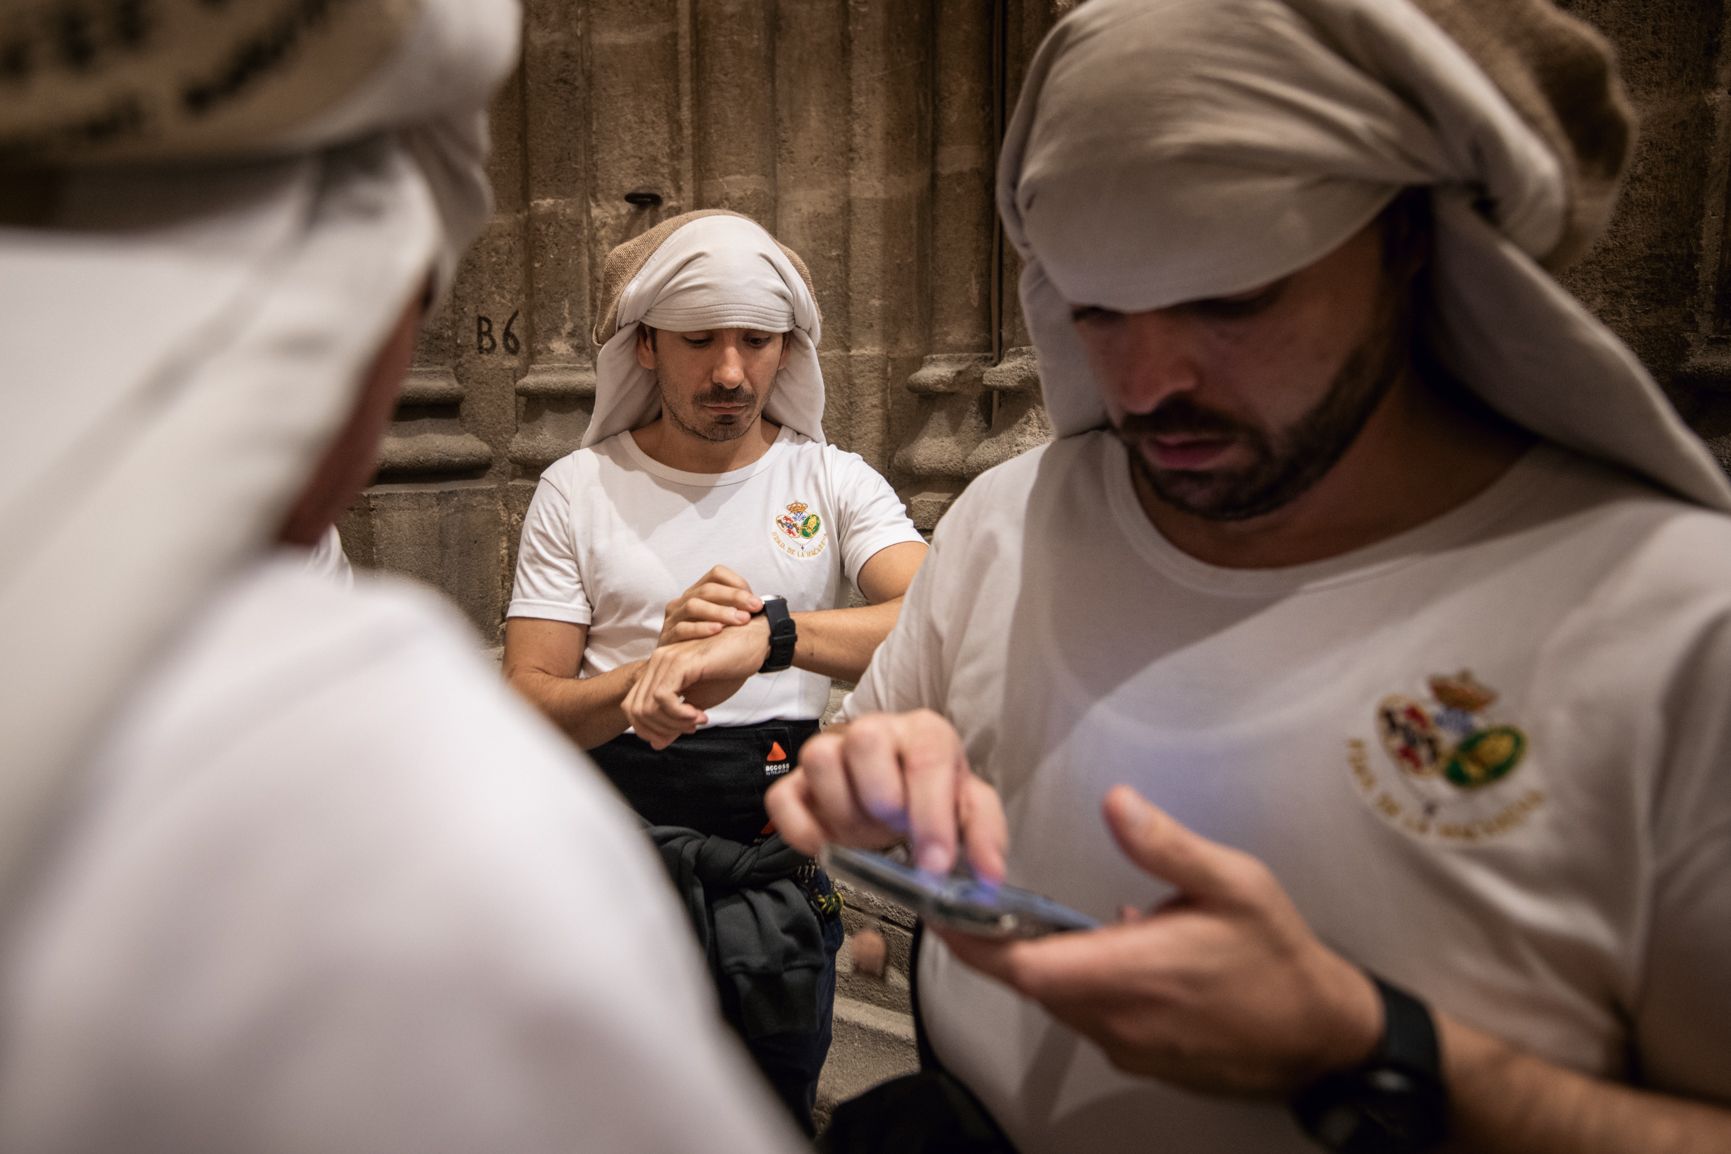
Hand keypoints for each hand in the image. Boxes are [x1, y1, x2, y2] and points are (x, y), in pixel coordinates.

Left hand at [622, 618, 769, 748]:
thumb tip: (657, 744)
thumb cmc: (729, 668)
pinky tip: (699, 714)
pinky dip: (679, 714)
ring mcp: (666, 660)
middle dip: (659, 729)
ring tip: (696, 721)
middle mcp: (656, 663)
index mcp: (658, 670)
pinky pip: (663, 698)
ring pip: (648, 706)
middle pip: (636, 710)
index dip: (648, 729)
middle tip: (688, 730)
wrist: (754, 644)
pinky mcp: (680, 663)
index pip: (632, 707)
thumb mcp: (699, 702)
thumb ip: (675, 721)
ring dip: (672, 723)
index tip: (677, 733)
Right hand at [658, 564, 762, 645]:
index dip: (737, 583)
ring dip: (719, 611)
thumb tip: (762, 606)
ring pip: (693, 605)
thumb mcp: (724, 626)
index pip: (716, 575)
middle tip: (755, 607)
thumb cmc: (708, 649)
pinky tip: (718, 631)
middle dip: (735, 597)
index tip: (755, 599)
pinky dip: (701, 628)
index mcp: (697, 594)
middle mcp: (683, 602)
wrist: (682, 678)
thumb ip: (738, 613)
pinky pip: (682, 629)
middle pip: (707, 589)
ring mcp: (673, 620)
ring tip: (740, 620)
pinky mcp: (667, 638)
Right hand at [765, 709, 1008, 879]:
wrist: (901, 798)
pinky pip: (781, 798)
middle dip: (882, 797)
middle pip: (864, 738)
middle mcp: (875, 732)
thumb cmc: (934, 798)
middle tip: (894, 830)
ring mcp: (831, 753)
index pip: (927, 755)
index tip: (934, 865)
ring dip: (843, 812)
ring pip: (818, 758)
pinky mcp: (798, 784)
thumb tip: (988, 876)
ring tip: (866, 834)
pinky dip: (800, 829)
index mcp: (925, 733)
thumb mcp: (970, 812)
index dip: (931, 814)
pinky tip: (827, 847)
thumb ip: (985, 837)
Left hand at [937, 785, 1379, 1096]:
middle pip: (1030, 985)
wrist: (1321, 1035)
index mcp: (1133, 972)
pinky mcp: (1139, 1056)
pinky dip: (1076, 984)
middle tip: (968, 905)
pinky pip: (1087, 1017)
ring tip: (1025, 919)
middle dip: (995, 946)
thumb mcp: (1235, 883)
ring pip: (1056, 1002)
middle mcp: (1119, 1017)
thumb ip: (1167, 846)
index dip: (978, 942)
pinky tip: (1102, 950)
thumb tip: (1117, 803)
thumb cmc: (1279, 957)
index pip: (1028, 967)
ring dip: (1039, 964)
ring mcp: (1127, 1043)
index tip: (945, 912)